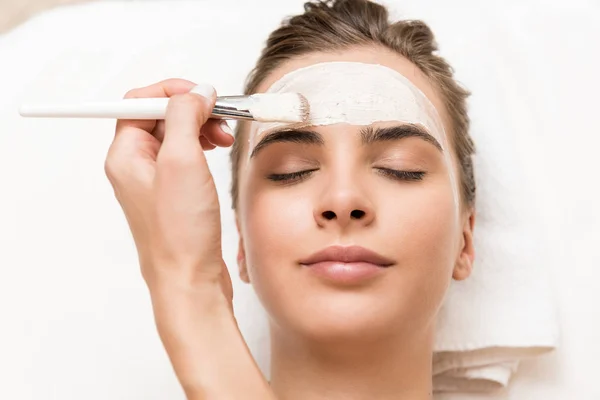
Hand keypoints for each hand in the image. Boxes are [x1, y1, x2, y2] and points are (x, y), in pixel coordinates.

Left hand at [104, 78, 233, 306]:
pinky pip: (185, 157)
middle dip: (193, 111)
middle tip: (221, 119)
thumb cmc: (180, 232)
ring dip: (201, 128)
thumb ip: (185, 117)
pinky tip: (218, 154)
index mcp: (125, 155)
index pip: (140, 102)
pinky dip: (203, 148)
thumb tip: (197, 92)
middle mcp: (135, 166)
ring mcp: (154, 181)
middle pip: (160, 116)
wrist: (189, 280)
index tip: (203, 95)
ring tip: (225, 139)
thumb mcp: (182, 162)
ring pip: (176, 136)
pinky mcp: (173, 194)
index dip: (173, 92)